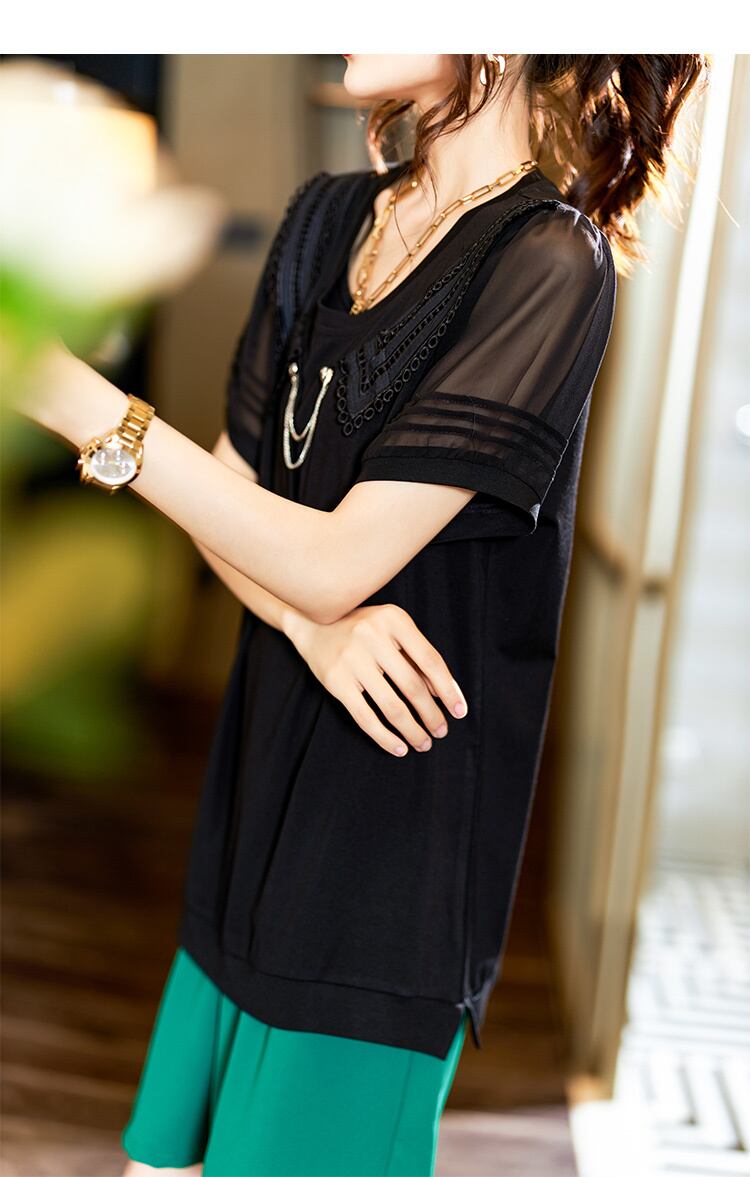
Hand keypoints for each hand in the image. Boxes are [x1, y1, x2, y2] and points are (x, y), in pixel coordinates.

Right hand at [285, 604, 467, 756]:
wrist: (312, 623)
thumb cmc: (362, 629)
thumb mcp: (392, 631)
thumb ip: (416, 657)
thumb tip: (444, 694)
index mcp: (394, 620)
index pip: (430, 661)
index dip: (448, 689)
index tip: (460, 711)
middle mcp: (373, 637)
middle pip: (412, 686)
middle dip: (431, 715)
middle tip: (441, 732)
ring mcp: (352, 659)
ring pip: (391, 706)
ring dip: (412, 730)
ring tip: (423, 743)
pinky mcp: (335, 681)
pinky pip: (365, 717)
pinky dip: (384, 736)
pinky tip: (398, 747)